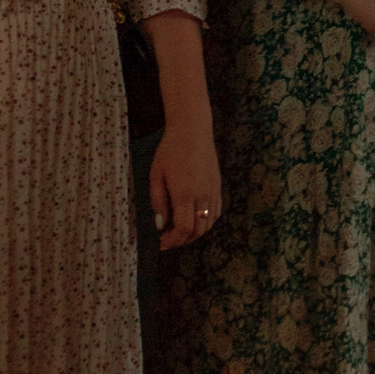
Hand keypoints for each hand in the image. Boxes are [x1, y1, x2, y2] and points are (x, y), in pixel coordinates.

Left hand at [151, 114, 222, 251]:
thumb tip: (161, 224)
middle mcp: (202, 195)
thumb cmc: (170, 150)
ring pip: (209, 224)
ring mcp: (213, 192)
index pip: (183, 228)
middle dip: (183, 240)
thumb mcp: (156, 175)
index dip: (173, 240)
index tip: (162, 243)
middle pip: (198, 231)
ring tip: (180, 231)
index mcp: (185, 193)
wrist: (193, 131)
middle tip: (168, 239)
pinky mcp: (218, 187)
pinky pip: (215, 213)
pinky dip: (205, 222)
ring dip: (194, 233)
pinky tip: (194, 219)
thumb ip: (158, 201)